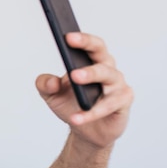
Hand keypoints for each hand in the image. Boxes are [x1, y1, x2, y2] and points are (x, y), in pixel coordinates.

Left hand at [35, 32, 133, 148]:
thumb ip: (45, 85)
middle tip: (71, 56)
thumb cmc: (72, 104)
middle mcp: (108, 70)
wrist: (86, 130)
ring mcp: (118, 86)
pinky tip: (76, 118)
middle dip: (88, 51)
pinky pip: (108, 106)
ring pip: (109, 77)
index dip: (82, 40)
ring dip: (92, 76)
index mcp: (92, 62)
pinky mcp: (122, 104)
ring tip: (75, 78)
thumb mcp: (52, 95)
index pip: (91, 46)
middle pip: (102, 56)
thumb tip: (51, 82)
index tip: (67, 37)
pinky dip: (91, 113)